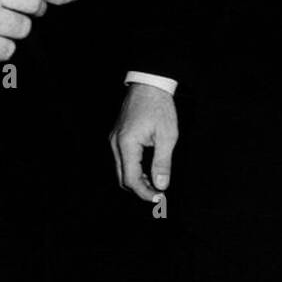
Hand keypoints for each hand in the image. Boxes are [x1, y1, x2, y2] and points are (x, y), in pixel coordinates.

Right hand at [110, 83, 178, 200]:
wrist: (149, 83)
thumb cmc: (159, 106)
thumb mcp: (167, 135)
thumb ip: (163, 163)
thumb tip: (160, 186)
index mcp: (127, 144)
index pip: (131, 180)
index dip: (145, 193)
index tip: (159, 198)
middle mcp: (116, 143)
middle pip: (122, 178)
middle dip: (140, 189)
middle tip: (158, 193)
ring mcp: (114, 139)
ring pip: (120, 170)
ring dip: (136, 180)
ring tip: (155, 182)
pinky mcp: (117, 136)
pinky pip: (121, 159)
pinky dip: (132, 169)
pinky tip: (147, 169)